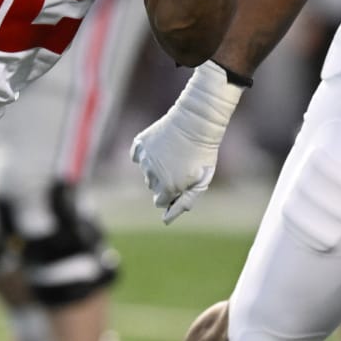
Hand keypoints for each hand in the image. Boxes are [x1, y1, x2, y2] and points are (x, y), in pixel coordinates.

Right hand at [130, 61, 246, 222]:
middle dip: (164, 181)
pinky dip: (146, 155)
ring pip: (146, 173)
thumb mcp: (201, 180)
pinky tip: (160, 147)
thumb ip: (185, 201)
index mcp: (168, 188)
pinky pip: (137, 156)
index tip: (182, 181)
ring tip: (174, 153)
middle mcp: (152, 176)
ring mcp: (144, 160)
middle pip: (153, 188)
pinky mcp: (139, 145)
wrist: (196, 120)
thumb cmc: (203, 152)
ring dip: (157, 167)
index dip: (173, 192)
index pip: (161, 202)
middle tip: (181, 165)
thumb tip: (165, 220)